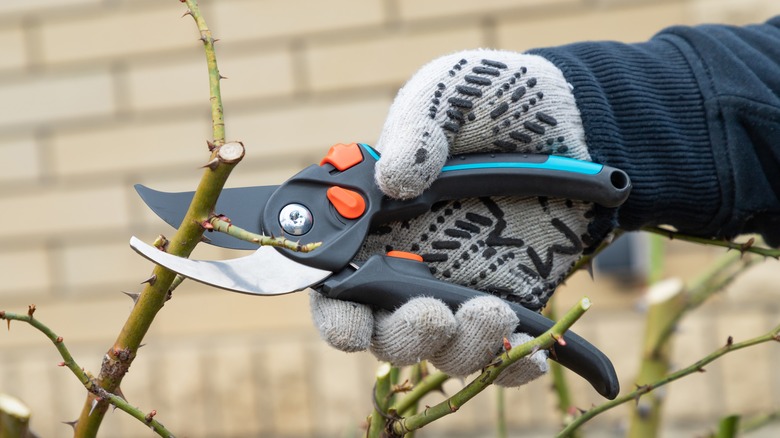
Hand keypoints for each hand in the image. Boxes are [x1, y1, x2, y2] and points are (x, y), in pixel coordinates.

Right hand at [310, 50, 611, 384]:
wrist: (570, 118)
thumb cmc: (492, 101)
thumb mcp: (446, 98)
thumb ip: (417, 134)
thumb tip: (395, 180)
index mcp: (377, 224)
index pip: (339, 287)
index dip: (337, 314)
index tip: (352, 325)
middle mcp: (412, 265)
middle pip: (387, 332)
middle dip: (405, 335)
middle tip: (433, 313)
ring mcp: (462, 287)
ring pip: (445, 350)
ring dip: (462, 347)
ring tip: (494, 313)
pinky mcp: (512, 299)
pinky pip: (506, 351)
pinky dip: (515, 364)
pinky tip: (531, 355)